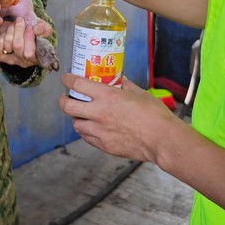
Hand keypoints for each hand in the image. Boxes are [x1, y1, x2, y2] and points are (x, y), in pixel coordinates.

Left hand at [0, 18, 38, 68]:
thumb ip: (43, 28)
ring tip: (14, 24)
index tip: (30, 27)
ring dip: (10, 30)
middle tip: (20, 21)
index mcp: (36, 57)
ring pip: (8, 44)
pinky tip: (5, 33)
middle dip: (19, 30)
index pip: (30, 53)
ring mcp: (11, 60)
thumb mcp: (42, 28)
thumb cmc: (34, 31)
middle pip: (17, 46)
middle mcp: (24, 61)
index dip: (29, 38)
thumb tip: (36, 30)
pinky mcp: (1, 56)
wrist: (22, 30)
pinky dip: (0, 38)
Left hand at [58, 75, 177, 162]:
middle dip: (63, 101)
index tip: (66, 79)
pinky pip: (87, 137)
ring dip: (76, 118)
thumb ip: (124, 85)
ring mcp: (99, 131)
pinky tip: (92, 128)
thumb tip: (118, 80)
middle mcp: (98, 113)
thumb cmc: (153, 114)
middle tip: (65, 98)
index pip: (77, 85)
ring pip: (75, 124)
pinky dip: (86, 131)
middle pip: (68, 106)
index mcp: (107, 96)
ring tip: (81, 114)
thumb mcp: (139, 92)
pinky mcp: (104, 145)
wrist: (161, 139)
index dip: (68, 80)